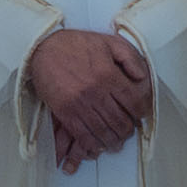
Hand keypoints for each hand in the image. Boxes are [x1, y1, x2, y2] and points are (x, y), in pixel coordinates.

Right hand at [26, 28, 153, 169]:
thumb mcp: (108, 42)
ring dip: (113, 140)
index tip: (141, 114)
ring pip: (103, 131)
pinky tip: (99, 145)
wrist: (42, 48)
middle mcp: (96, 92)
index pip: (134, 101)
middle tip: (129, 130)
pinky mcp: (65, 113)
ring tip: (117, 142)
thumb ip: (130, 58)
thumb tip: (143, 77)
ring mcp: (80, 104)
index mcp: (109, 74)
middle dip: (128, 130)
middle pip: (120, 120)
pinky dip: (94, 144)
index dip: (142, 111)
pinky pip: (83, 135)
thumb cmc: (75, 44)